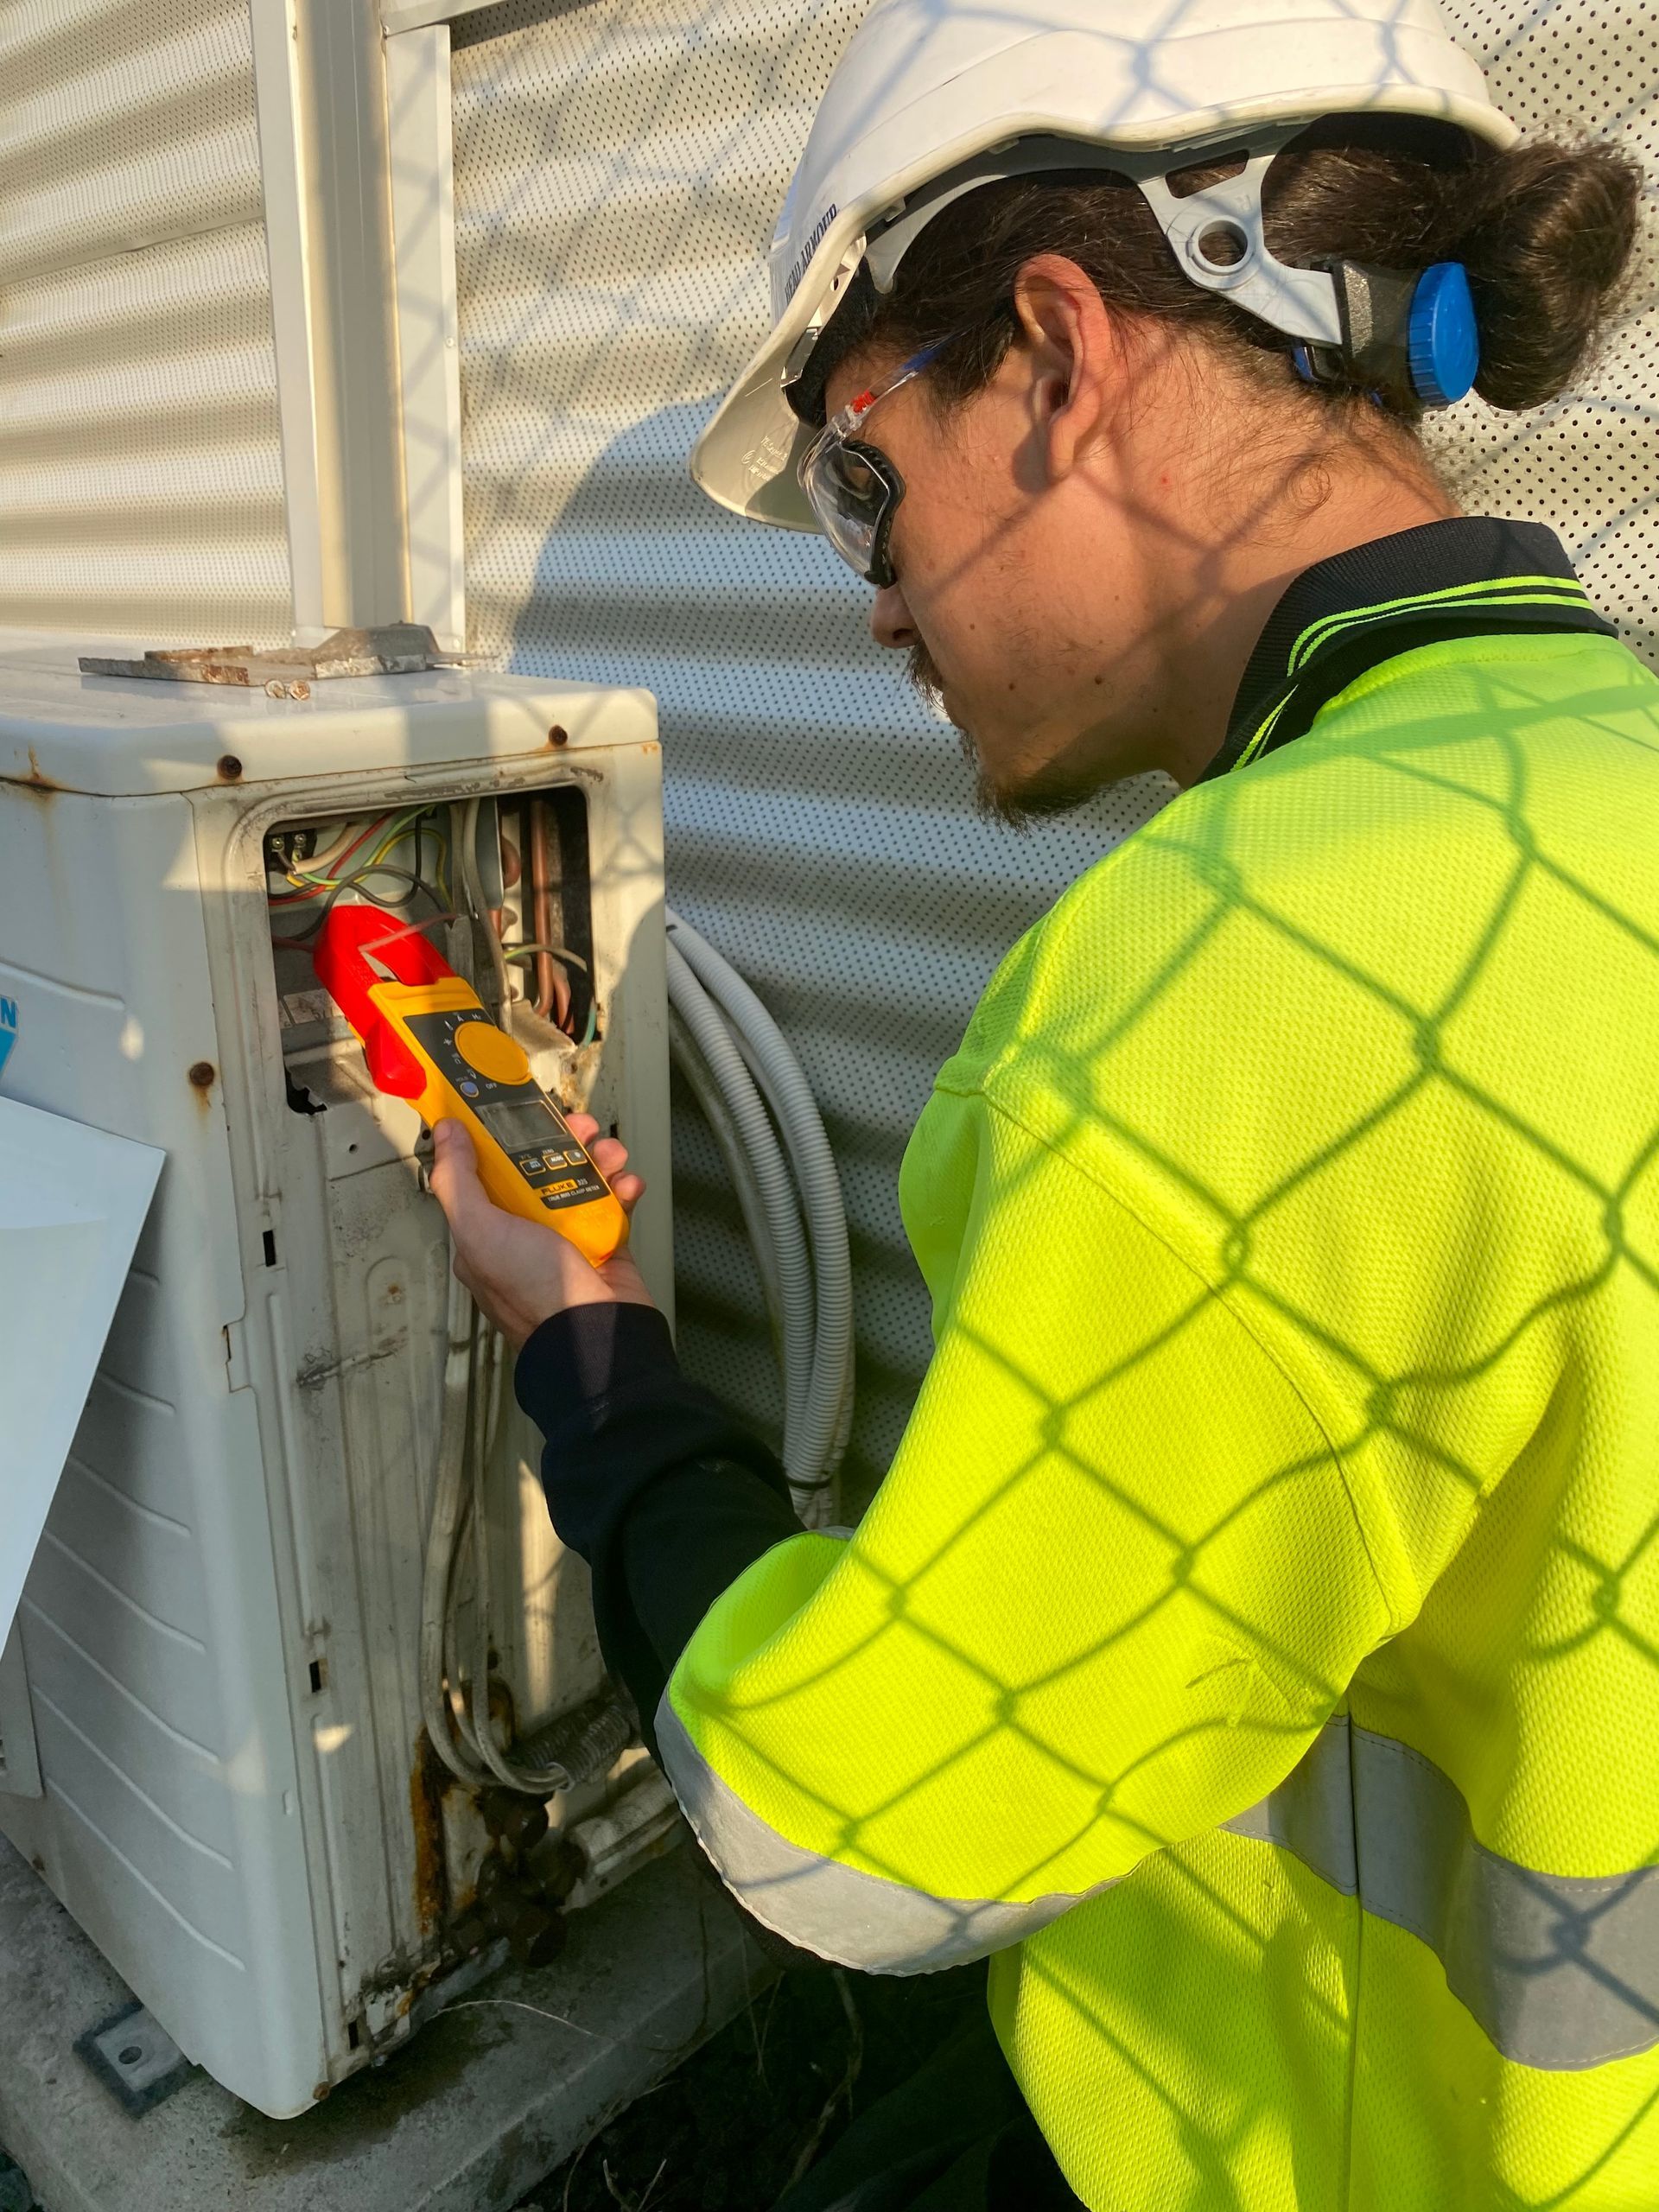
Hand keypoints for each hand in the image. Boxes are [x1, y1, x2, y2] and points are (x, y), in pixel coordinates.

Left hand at [428, 1115, 654, 1348]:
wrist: (597, 1332)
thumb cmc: (534, 1288)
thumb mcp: (479, 1231)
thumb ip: (458, 1179)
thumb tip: (445, 1134)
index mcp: (486, 1234)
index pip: (487, 1174)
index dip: (502, 1139)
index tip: (520, 1112)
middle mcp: (524, 1235)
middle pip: (539, 1170)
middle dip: (562, 1142)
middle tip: (582, 1126)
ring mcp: (567, 1239)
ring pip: (581, 1181)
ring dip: (599, 1160)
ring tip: (611, 1154)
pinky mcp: (604, 1244)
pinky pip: (613, 1204)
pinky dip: (624, 1189)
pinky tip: (628, 1184)